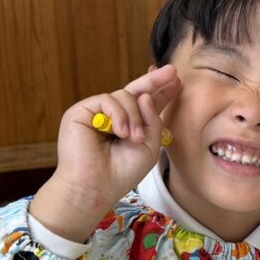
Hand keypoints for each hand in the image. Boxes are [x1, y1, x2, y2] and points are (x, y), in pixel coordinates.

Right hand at [30, 66, 181, 241]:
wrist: (96, 187)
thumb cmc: (122, 172)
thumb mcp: (150, 147)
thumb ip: (153, 121)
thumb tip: (146, 95)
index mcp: (131, 126)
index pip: (147, 104)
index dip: (161, 92)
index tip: (176, 81)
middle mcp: (114, 117)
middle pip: (136, 91)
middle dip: (155, 81)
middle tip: (172, 71)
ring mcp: (98, 113)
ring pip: (125, 96)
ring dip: (135, 116)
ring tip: (135, 138)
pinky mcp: (82, 111)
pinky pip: (108, 99)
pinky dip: (120, 115)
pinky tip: (121, 132)